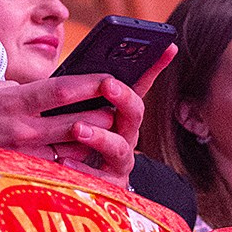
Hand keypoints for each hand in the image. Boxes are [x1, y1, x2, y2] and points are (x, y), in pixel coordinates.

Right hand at [0, 74, 119, 170]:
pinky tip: (94, 163)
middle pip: (77, 122)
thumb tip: (36, 86)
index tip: (111, 77)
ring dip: (97, 142)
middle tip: (124, 108)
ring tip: (115, 134)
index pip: (59, 89)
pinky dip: (79, 166)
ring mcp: (23, 157)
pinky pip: (59, 172)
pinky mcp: (21, 177)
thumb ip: (13, 86)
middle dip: (105, 115)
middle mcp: (21, 130)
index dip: (89, 83)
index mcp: (13, 101)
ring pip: (74, 150)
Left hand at [49, 43, 176, 187]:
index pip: (141, 84)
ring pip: (120, 147)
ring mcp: (120, 160)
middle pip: (135, 113)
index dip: (156, 66)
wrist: (71, 179)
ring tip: (78, 128)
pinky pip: (98, 178)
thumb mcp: (74, 109)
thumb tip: (77, 66)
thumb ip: (80, 91)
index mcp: (121, 112)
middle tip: (107, 84)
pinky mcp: (109, 185)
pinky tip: (63, 160)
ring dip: (100, 135)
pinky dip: (81, 169)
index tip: (167, 46)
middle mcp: (127, 134)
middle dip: (123, 96)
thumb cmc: (69, 136)